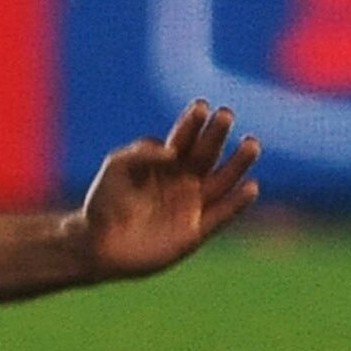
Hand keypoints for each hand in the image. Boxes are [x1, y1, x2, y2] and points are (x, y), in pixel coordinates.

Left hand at [76, 101, 260, 278]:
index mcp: (163, 163)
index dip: (192, 122)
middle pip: (205, 154)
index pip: (182, 138)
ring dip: (237, 163)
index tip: (201, 106)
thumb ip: (141, 154)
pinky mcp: (195, 232)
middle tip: (226, 114)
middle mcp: (182, 181)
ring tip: (251, 143)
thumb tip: (172, 152)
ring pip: (221, 181)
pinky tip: (251, 186)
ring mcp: (190, 205)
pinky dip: (237, 202)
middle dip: (216, 134)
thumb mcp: (115, 168)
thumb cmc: (103, 202)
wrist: (98, 244)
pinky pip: (221, 215)